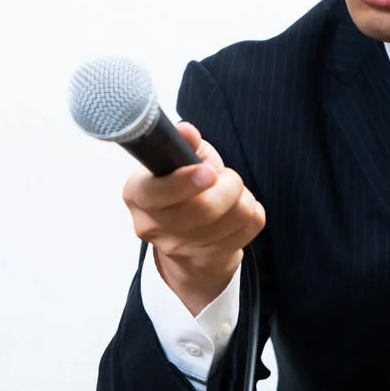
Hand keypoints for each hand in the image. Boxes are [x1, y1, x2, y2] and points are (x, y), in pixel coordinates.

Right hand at [122, 121, 264, 314]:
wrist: (188, 240)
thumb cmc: (183, 189)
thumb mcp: (178, 159)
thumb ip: (183, 143)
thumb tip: (186, 131)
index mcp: (137, 194)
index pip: (156, 193)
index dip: (185, 182)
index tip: (209, 172)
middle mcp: (152, 226)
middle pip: (204, 209)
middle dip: (229, 184)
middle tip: (225, 177)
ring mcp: (180, 248)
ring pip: (234, 218)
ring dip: (242, 198)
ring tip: (231, 194)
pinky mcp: (209, 260)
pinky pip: (249, 229)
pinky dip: (252, 213)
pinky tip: (237, 212)